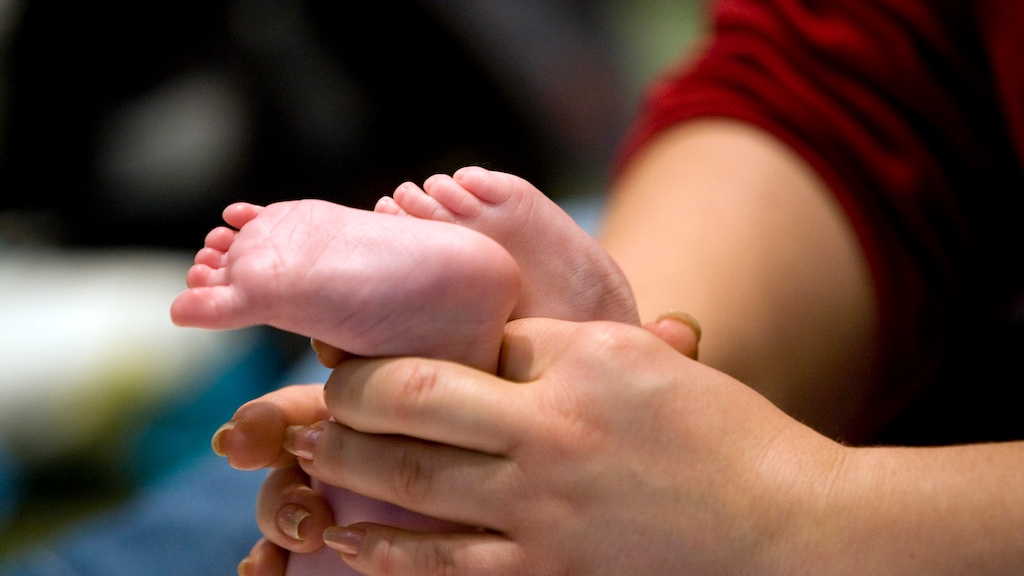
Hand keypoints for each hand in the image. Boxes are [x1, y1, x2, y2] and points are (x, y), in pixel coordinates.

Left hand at [227, 314, 701, 573]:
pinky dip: (387, 554)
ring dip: (345, 464)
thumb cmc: (728, 436)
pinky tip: (349, 545)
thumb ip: (567, 350)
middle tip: (320, 392)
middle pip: (412, 399)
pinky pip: (444, 565)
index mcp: (581, 363)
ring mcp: (544, 511)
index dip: (419, 341)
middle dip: (349, 392)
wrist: (789, 528)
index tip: (379, 350)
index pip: (469, 338)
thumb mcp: (650, 364)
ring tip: (306, 454)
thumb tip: (493, 350)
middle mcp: (551, 432)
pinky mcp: (547, 574)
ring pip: (410, 482)